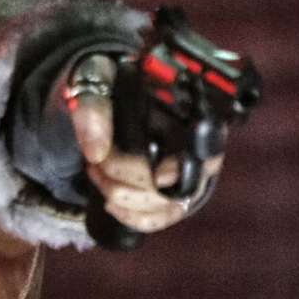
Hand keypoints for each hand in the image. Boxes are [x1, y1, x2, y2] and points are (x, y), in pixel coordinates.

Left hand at [64, 54, 223, 233]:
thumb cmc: (107, 82)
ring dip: (124, 197)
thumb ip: (94, 107)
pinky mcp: (171, 193)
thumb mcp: (96, 79)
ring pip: (168, 207)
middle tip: (96, 163)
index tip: (156, 177)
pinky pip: (161, 219)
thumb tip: (96, 153)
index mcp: (190, 113)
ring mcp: (187, 173)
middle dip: (131, 182)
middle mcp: (197, 147)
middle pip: (182, 187)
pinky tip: (111, 204)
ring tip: (96, 173)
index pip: (205, 152)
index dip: (181, 171)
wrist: (106, 89)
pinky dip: (133, 218)